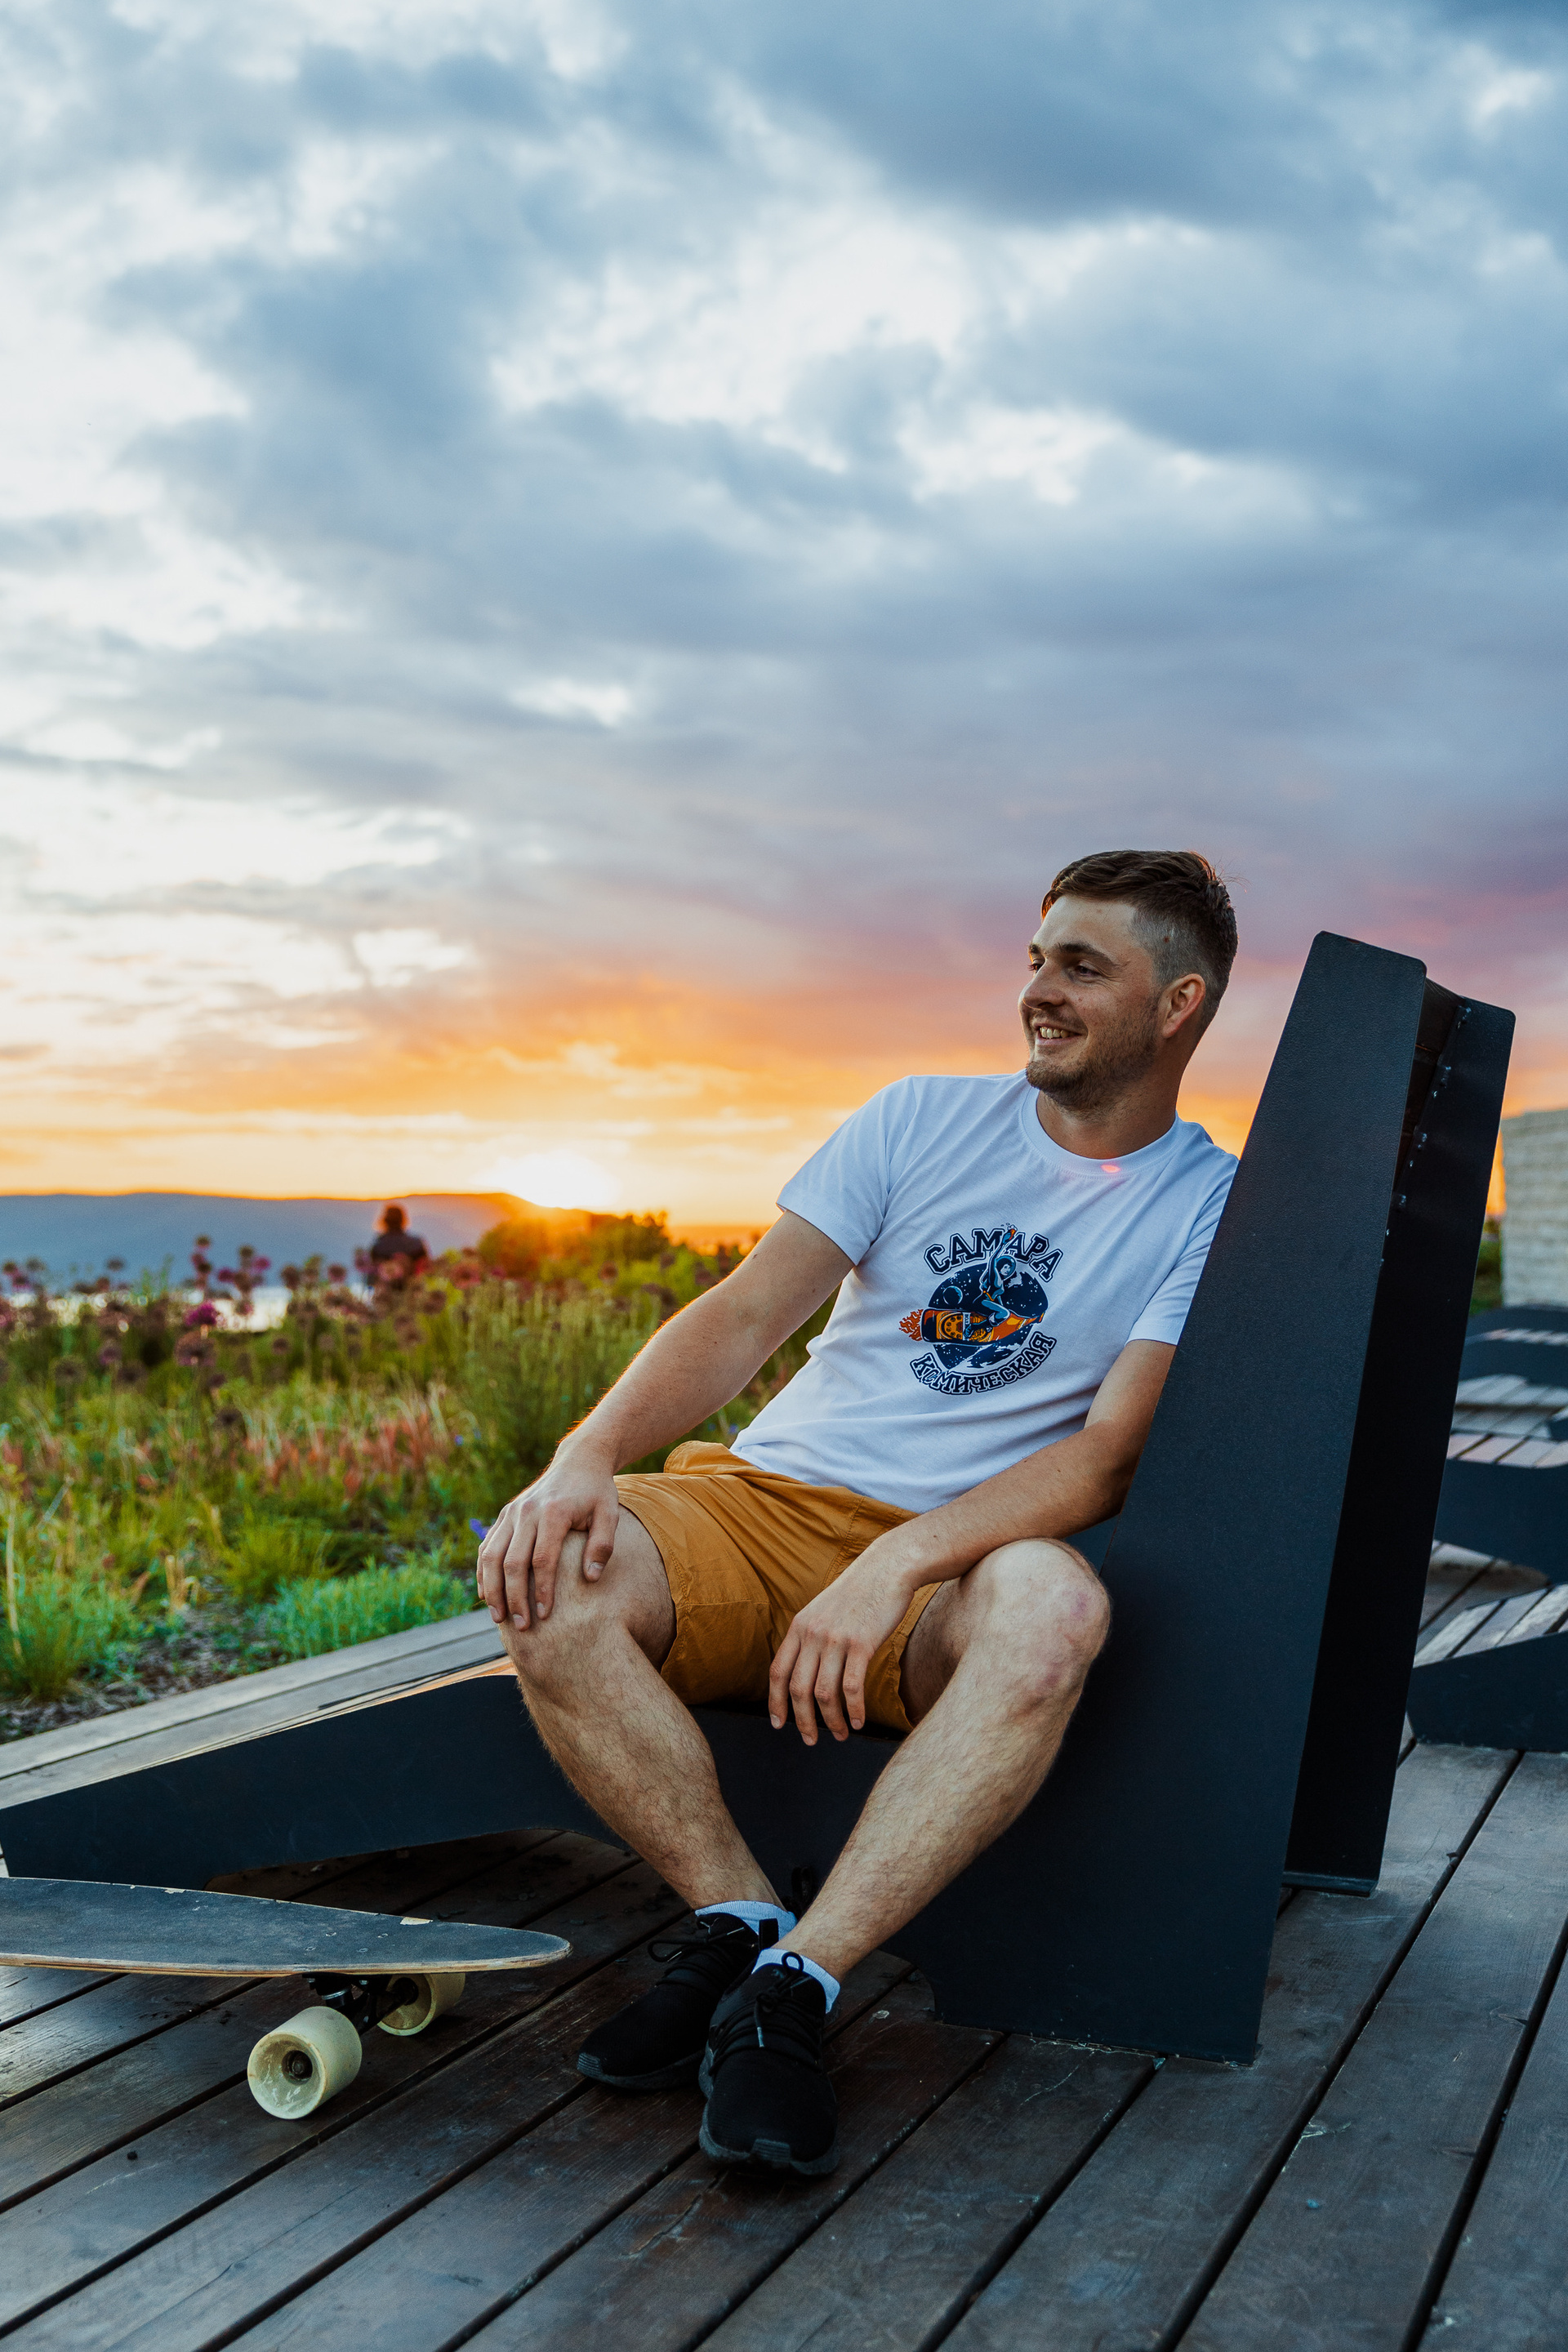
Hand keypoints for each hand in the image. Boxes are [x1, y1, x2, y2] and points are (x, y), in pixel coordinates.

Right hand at [476, 1446, 619, 1631]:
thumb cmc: (597, 1492)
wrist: (579, 1460)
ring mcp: (512, 1512)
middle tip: (522, 1627)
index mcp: (553, 1512)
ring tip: (499, 1618)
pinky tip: (487, 1595)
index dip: (542, 1590)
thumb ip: (603, 1546)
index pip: (542, 1560)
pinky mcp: (505, 1514)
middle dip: (515, 1598)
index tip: (545, 1616)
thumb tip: (590, 1579)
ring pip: (492, 1556)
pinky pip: (487, 1547)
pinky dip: (484, 1572)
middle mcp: (526, 1512)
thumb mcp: (610, 1514)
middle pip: (512, 1562)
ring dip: (493, 1589)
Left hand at [768, 1540, 922, 1744]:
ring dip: (831, 1721)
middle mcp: (812, 1634)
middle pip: (798, 1689)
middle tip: (810, 1740)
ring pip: (824, 1693)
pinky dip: (854, 1710)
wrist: (888, 1568)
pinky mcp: (862, 1643)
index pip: (777, 1672)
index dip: (775, 1702)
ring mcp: (836, 1639)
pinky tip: (859, 1722)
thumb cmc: (859, 1593)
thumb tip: (805, 1670)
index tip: (778, 1724)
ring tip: (840, 1735)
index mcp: (799, 1626)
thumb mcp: (823, 1610)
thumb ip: (811, 1636)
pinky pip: (852, 1688)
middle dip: (802, 1720)